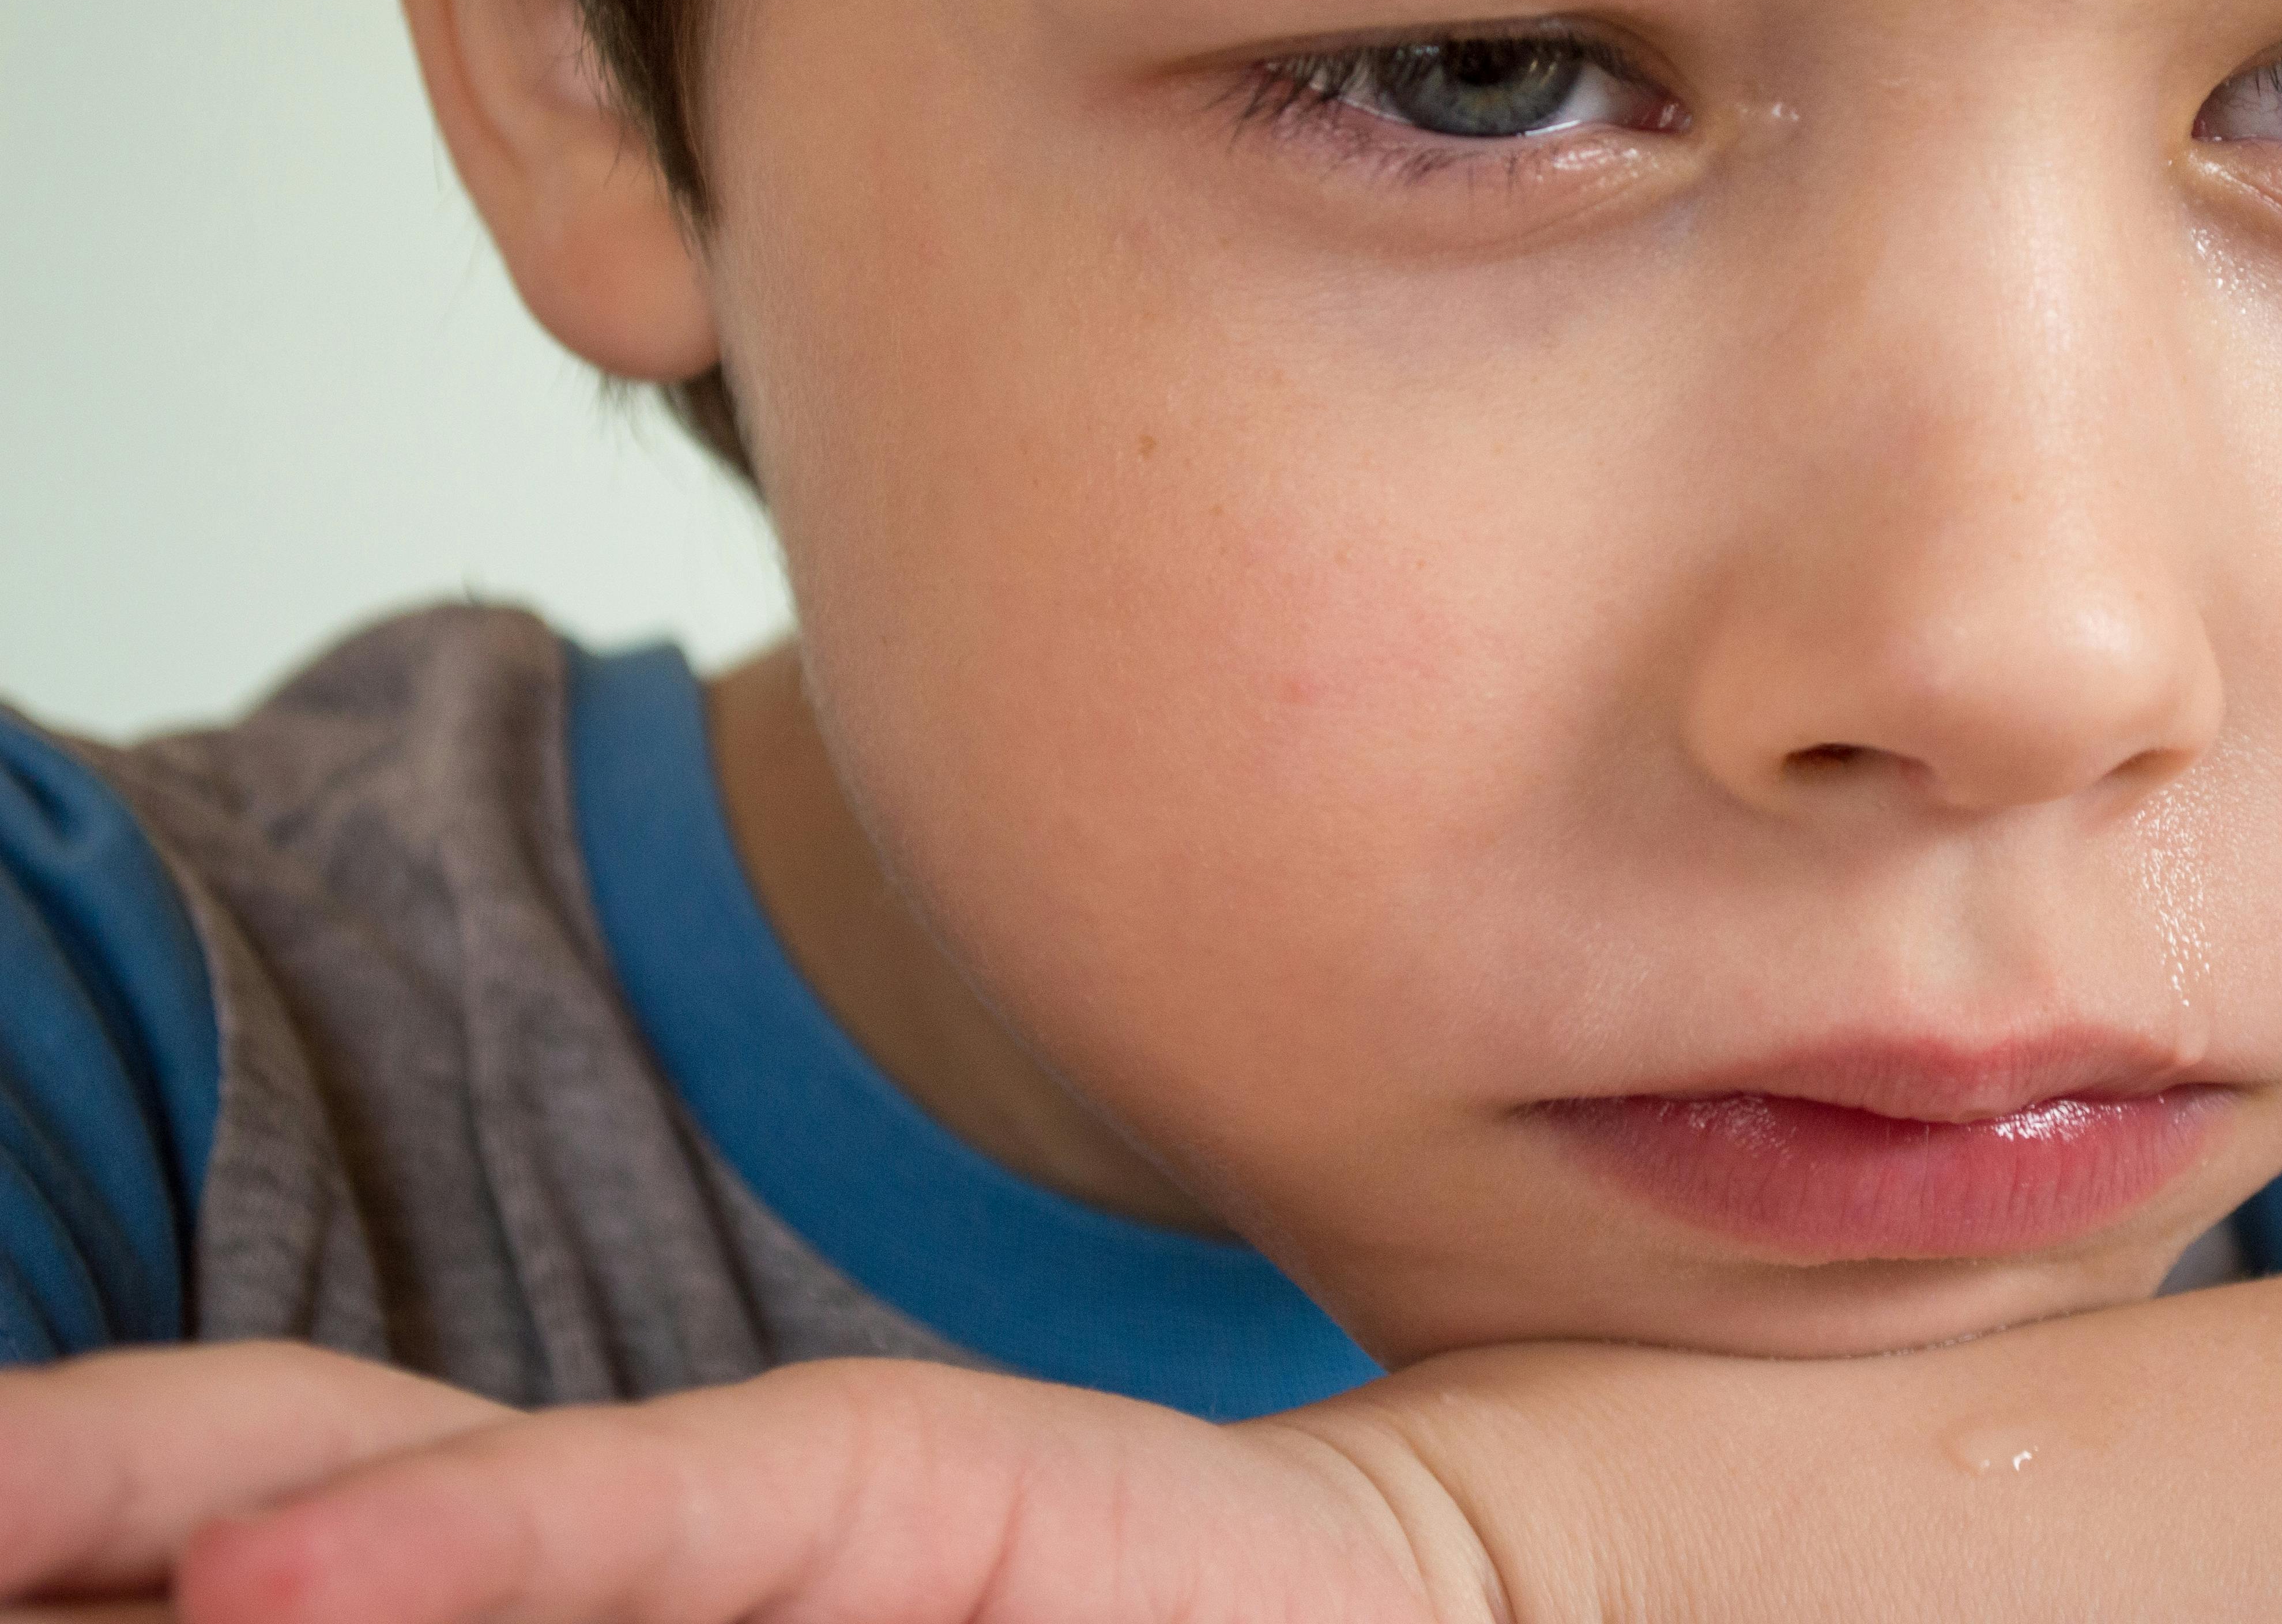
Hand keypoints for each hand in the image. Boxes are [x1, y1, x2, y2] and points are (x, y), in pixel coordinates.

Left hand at [6, 1347, 1503, 1623]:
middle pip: (249, 1466)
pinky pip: (666, 1516)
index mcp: (546, 1582)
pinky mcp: (910, 1479)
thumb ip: (536, 1603)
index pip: (243, 1523)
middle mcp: (599, 1529)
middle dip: (40, 1490)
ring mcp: (746, 1497)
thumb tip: (279, 1599)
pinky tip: (277, 1576)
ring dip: (132, 1488)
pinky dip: (469, 1540)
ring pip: (382, 1472)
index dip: (61, 1532)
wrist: (1362, 1601)